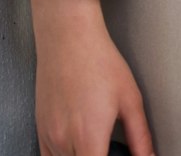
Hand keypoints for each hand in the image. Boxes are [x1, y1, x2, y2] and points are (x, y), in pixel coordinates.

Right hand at [29, 0, 155, 155]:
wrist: (69, 37)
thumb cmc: (98, 61)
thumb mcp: (130, 99)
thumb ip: (140, 138)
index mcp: (89, 138)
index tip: (116, 155)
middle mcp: (65, 142)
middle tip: (110, 147)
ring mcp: (49, 137)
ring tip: (96, 143)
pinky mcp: (40, 130)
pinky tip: (78, 146)